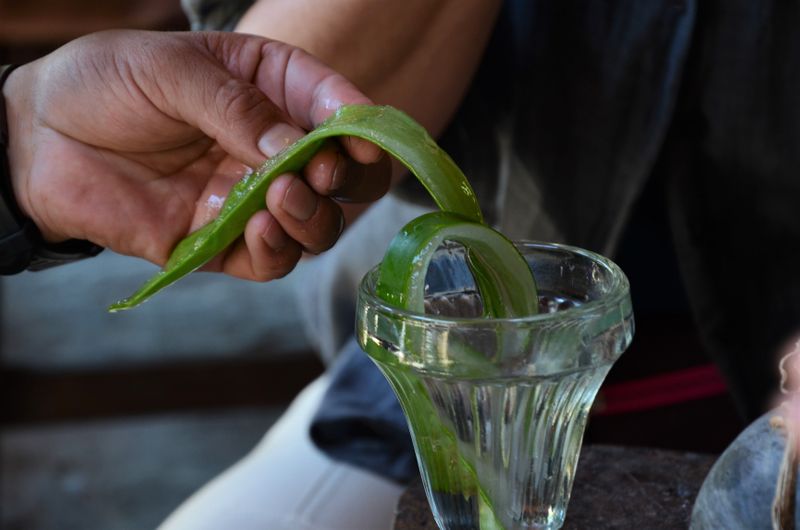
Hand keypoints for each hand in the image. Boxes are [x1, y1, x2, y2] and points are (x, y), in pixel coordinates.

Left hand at [2, 30, 389, 279]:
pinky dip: (275, 252)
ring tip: (282, 196)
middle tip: (320, 172)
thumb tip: (294, 146)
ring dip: (312, 216)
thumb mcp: (171, 71)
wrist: (37, 139)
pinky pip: (268, 261)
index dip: (359, 123)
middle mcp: (270, 147)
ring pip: (315, 224)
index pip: (333, 105)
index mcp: (269, 88)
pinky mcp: (220, 243)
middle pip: (343, 175)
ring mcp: (249, 198)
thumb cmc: (103, 85)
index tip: (361, 139)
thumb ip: (236, 108)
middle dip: (345, 178)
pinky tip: (257, 231)